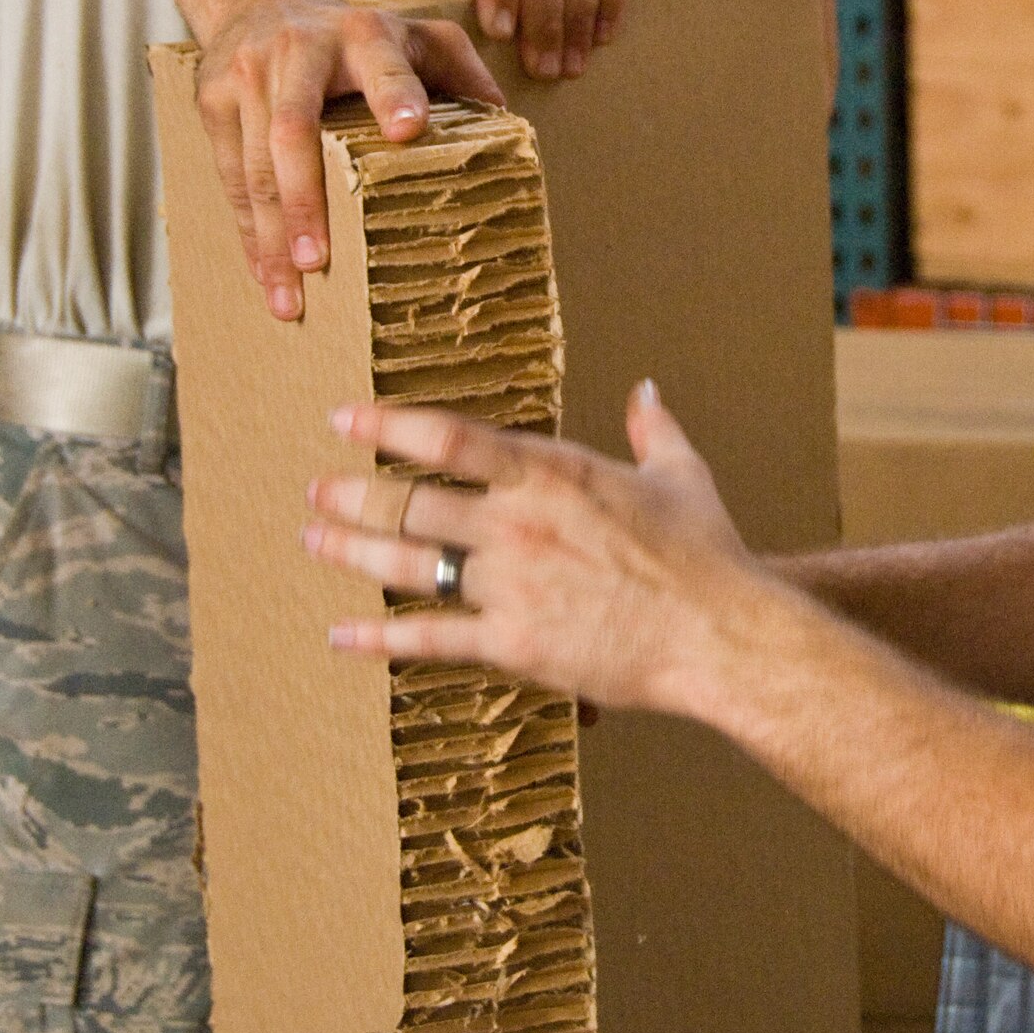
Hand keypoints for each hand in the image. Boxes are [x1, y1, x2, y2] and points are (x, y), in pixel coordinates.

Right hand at [195, 0, 501, 320]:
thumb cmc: (359, 37)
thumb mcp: (419, 36)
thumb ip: (461, 70)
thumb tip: (505, 120)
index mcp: (364, 35)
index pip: (383, 66)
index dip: (395, 94)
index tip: (411, 130)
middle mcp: (299, 50)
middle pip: (295, 129)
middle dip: (305, 198)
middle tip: (318, 261)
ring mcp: (248, 74)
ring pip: (253, 163)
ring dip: (269, 235)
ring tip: (288, 296)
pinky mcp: (213, 99)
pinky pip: (227, 173)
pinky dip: (247, 228)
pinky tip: (263, 273)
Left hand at [302, 383, 758, 713]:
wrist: (719, 633)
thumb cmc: (706, 554)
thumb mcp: (681, 473)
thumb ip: (653, 426)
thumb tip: (646, 388)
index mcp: (553, 471)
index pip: (452, 436)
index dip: (390, 423)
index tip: (347, 417)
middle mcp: (519, 521)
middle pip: (413, 498)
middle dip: (355, 491)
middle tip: (317, 487)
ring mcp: (510, 583)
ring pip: (409, 562)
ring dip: (353, 549)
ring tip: (315, 538)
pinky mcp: (512, 643)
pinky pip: (430, 638)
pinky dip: (379, 637)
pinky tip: (343, 633)